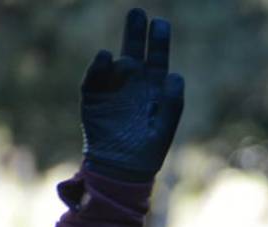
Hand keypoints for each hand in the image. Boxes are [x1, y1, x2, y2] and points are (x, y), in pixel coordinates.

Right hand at [80, 8, 183, 182]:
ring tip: (127, 39)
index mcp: (153, 88)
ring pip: (113, 61)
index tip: (160, 24)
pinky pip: (94, 79)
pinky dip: (98, 68)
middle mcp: (132, 83)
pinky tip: (106, 58)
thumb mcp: (165, 128)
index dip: (158, 41)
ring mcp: (112, 89)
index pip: (157, 58)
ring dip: (119, 48)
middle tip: (138, 12)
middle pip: (134, 51)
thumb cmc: (147, 150)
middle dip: (136, 32)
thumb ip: (172, 103)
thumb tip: (174, 75)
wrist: (120, 170)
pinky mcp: (93, 98)